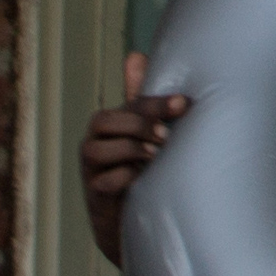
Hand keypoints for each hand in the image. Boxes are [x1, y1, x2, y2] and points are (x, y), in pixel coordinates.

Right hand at [80, 52, 187, 262]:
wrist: (131, 221)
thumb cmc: (140, 169)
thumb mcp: (142, 132)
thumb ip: (139, 99)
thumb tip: (135, 55)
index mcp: (108, 127)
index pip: (125, 106)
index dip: (153, 103)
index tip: (183, 104)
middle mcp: (94, 146)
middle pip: (104, 122)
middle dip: (139, 124)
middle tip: (167, 134)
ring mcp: (91, 172)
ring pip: (97, 150)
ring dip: (130, 149)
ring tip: (155, 155)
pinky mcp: (96, 198)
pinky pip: (103, 182)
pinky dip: (125, 177)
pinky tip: (144, 178)